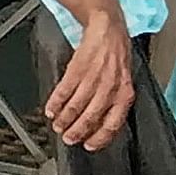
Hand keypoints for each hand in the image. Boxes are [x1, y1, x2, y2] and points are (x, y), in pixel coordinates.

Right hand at [43, 2, 136, 151]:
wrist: (108, 29)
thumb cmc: (116, 57)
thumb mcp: (124, 81)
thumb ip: (115, 102)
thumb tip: (100, 125)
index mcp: (124, 93)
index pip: (113, 123)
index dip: (100, 137)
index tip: (89, 145)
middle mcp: (110, 87)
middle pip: (92, 116)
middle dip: (77, 130)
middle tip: (68, 138)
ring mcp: (94, 77)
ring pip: (77, 104)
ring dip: (64, 118)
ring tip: (57, 125)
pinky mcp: (79, 67)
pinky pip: (65, 89)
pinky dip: (56, 101)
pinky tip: (50, 108)